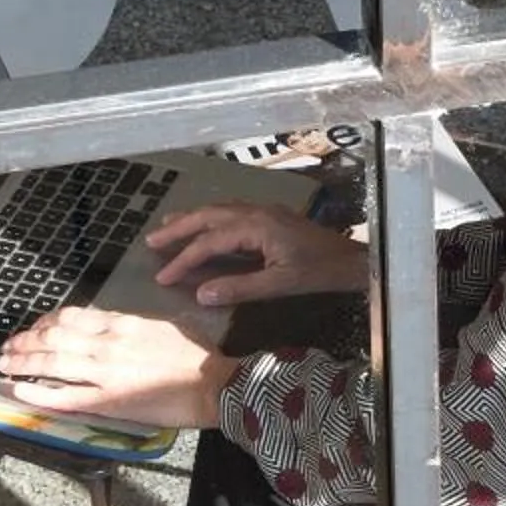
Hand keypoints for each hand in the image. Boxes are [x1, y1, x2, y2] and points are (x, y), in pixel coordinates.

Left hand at [0, 307, 238, 428]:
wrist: (214, 384)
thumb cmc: (198, 355)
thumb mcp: (164, 325)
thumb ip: (134, 324)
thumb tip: (114, 324)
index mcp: (122, 323)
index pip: (72, 316)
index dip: (46, 321)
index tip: (36, 327)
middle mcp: (107, 343)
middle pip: (54, 336)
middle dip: (26, 340)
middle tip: (9, 346)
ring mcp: (105, 373)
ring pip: (52, 362)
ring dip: (23, 361)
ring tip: (4, 364)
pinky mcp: (108, 401)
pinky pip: (63, 396)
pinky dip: (36, 391)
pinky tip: (18, 389)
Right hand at [147, 201, 365, 307]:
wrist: (353, 261)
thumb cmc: (320, 273)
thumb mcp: (280, 285)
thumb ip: (239, 288)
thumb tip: (200, 294)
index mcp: (256, 226)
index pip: (209, 242)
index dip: (183, 260)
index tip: (162, 278)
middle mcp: (257, 212)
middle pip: (208, 216)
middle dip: (178, 229)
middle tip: (151, 242)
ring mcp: (265, 212)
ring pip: (219, 211)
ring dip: (192, 220)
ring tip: (168, 229)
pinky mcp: (271, 217)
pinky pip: (231, 214)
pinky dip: (210, 220)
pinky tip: (205, 228)